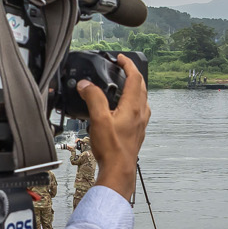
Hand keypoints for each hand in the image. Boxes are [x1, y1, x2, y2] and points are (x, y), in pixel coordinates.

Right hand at [81, 56, 150, 201]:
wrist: (119, 170)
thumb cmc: (112, 148)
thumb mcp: (99, 119)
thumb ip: (93, 98)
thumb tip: (86, 85)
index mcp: (133, 106)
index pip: (135, 77)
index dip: (128, 64)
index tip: (120, 58)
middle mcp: (140, 113)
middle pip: (141, 86)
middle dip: (132, 74)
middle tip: (122, 68)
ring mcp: (141, 123)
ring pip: (141, 99)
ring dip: (134, 88)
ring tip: (122, 86)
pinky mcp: (138, 132)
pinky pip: (139, 110)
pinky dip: (132, 102)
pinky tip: (123, 109)